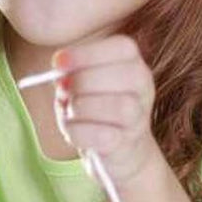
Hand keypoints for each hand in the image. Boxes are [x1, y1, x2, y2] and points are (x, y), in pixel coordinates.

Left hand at [52, 35, 158, 186]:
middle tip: (64, 92)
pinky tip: (71, 132)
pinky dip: (79, 132)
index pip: (123, 47)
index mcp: (133, 64)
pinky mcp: (127, 144)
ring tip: (69, 113)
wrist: (117, 153)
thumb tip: (60, 75)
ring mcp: (138, 117)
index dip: (88, 53)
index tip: (58, 61)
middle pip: (118, 75)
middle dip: (82, 82)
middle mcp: (143, 88)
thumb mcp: (81, 87)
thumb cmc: (95, 112)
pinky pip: (104, 135)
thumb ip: (70, 76)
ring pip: (116, 107)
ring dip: (82, 109)